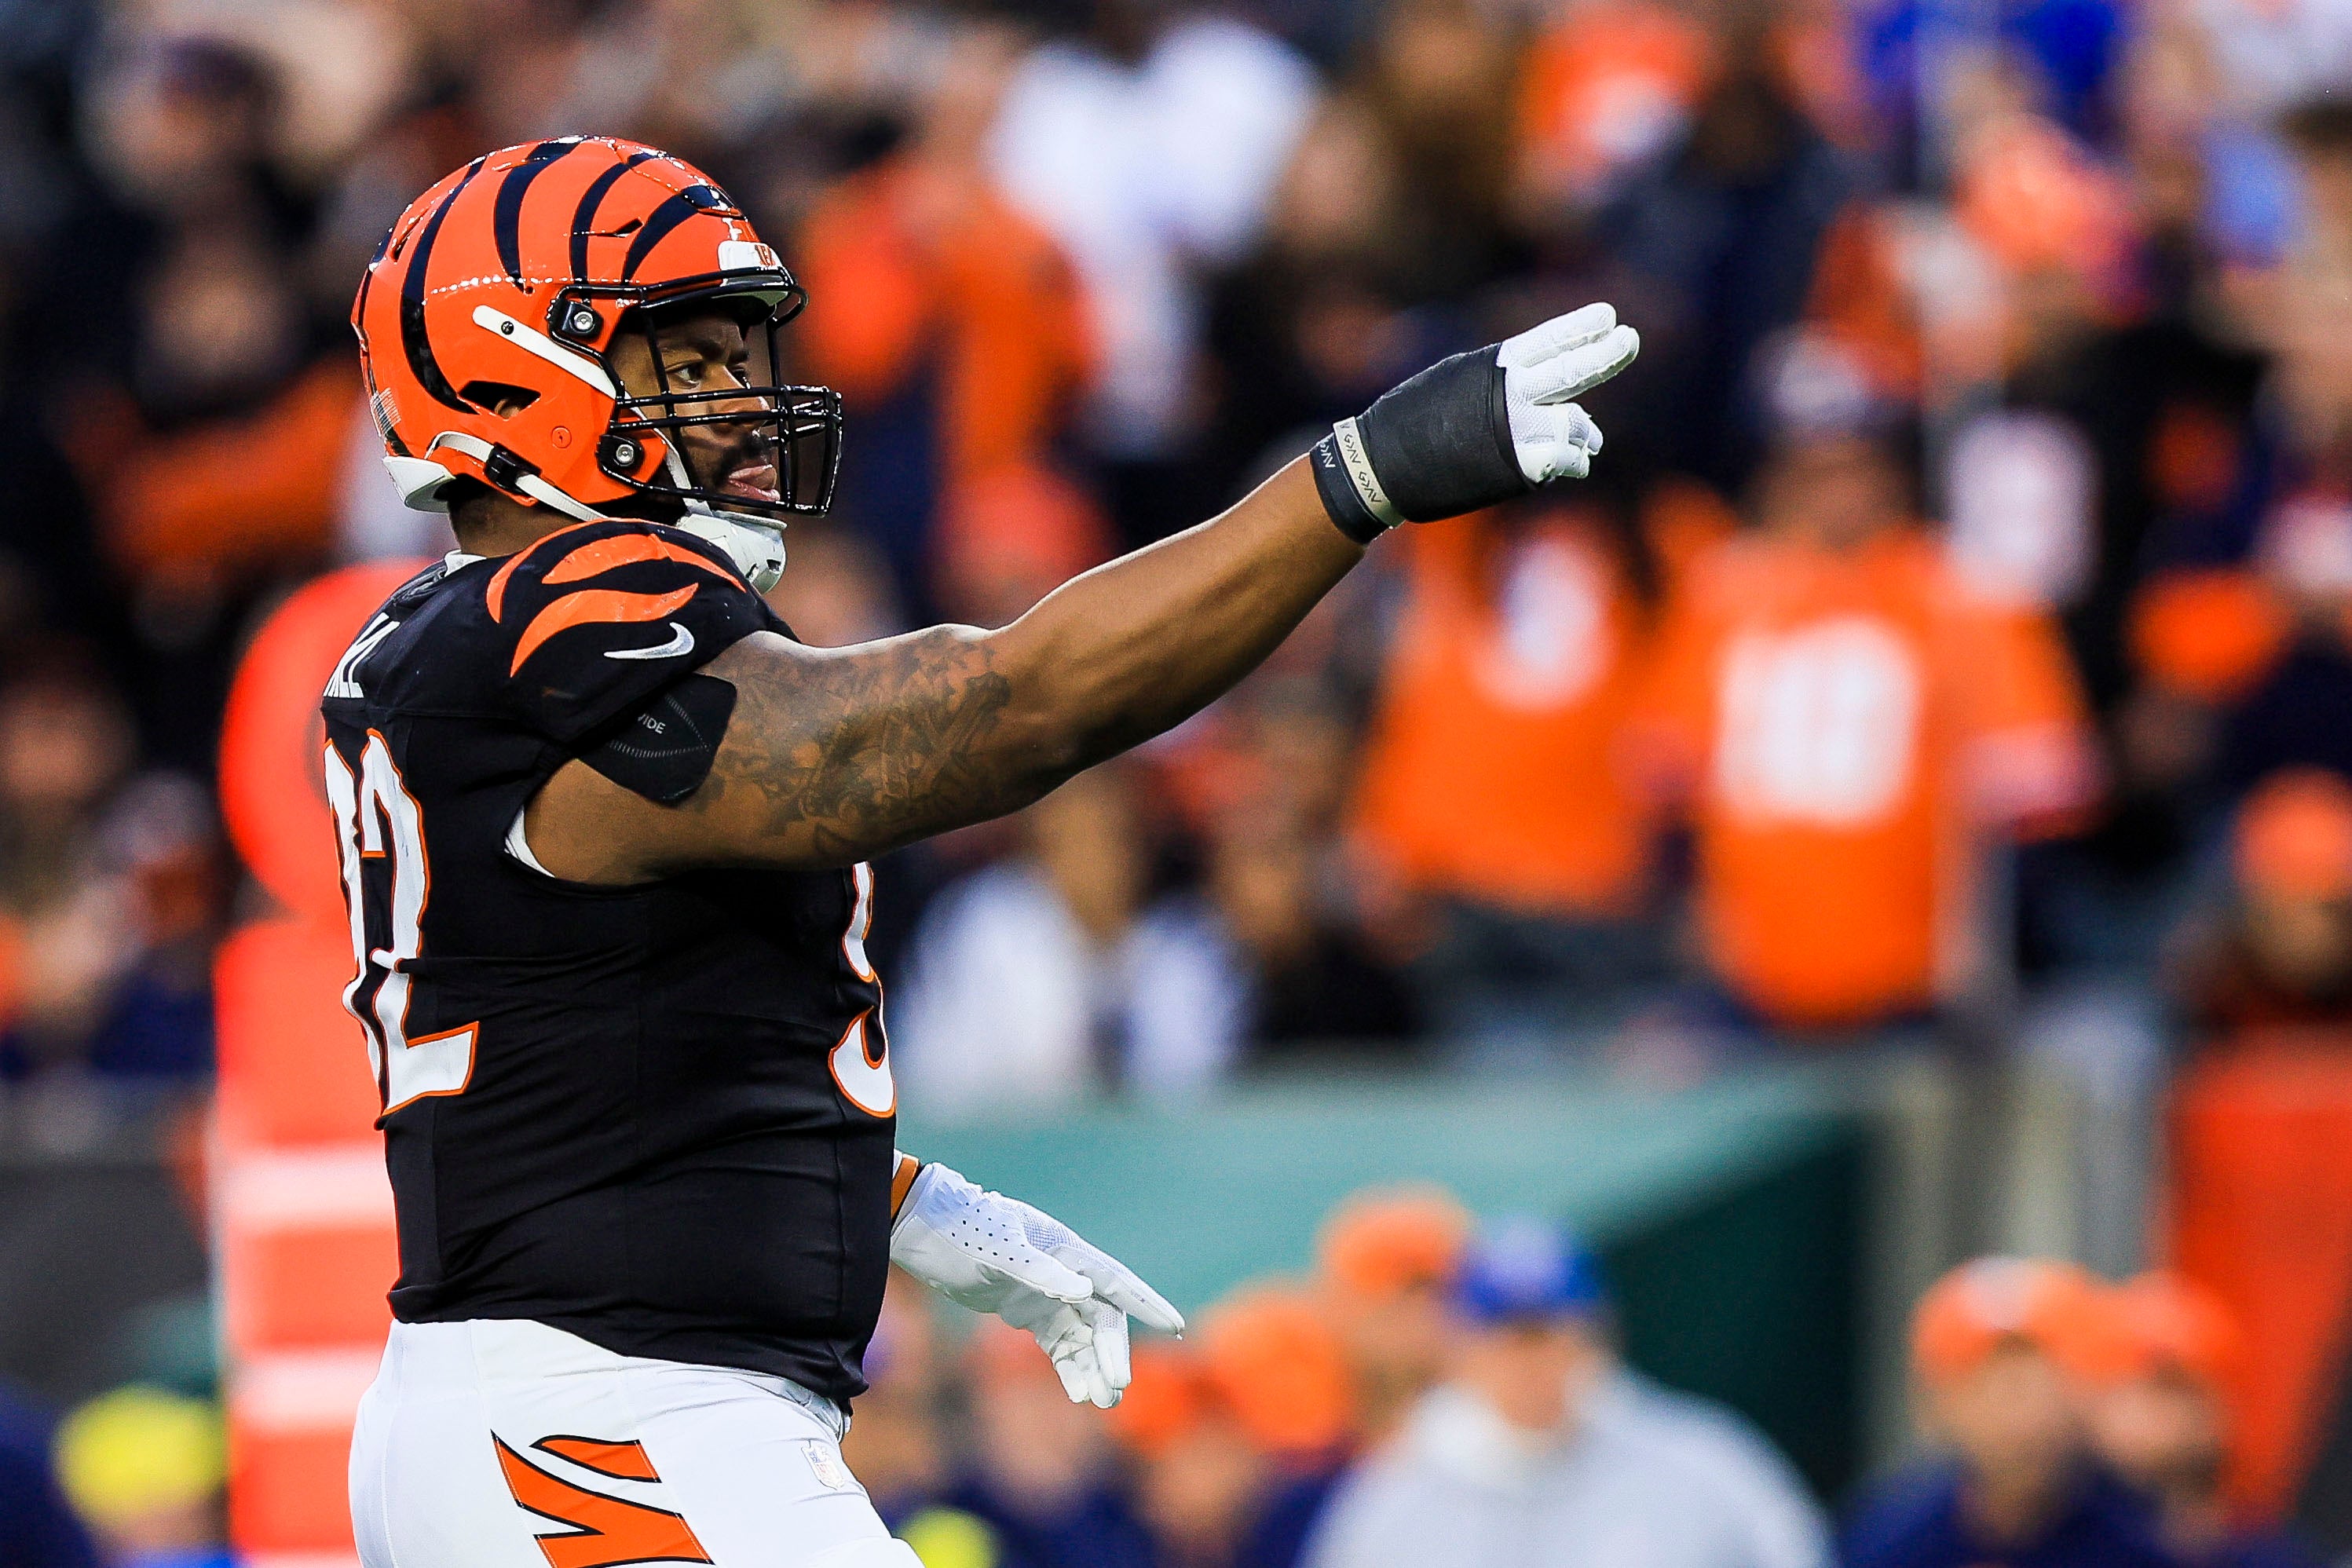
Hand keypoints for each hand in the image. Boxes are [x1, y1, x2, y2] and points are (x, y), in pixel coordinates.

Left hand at [889, 1163, 1184, 1407]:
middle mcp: (1064, 1272)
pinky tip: (1078, 1393)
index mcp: (1066, 1250)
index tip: (1175, 1326)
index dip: (1146, 1303)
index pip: (1115, 1281)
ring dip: (1093, 1366)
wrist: (925, 1230)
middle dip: (1112, 1352)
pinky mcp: (1026, 1309)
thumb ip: (1041, 1272)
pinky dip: (1069, 1367)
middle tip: (1116, 1386)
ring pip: (1082, 1335)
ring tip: (1102, 1402)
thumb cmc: (965, 1229)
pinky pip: (1058, 1343)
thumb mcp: (1000, 1249)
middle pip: (1101, 1317)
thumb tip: (1085, 1293)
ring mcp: (1047, 1291)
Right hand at [1309, 301, 1638, 541]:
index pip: (1548, 340)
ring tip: (1586, 441)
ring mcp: (1521, 428)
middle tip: (1630, 340)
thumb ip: (1505, 383)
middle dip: (1607, 354)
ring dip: (1584, 434)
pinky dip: (1573, 462)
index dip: (1580, 327)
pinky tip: (1571, 463)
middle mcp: (1513, 392)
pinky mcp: (1524, 465)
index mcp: (1496, 366)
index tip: (1609, 315)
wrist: (1381, 466)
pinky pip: (1569, 461)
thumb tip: (1554, 400)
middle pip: (1574, 369)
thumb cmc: (1411, 424)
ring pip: (1578, 424)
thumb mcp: (1457, 382)